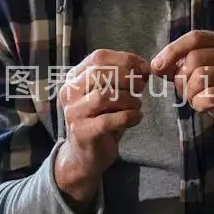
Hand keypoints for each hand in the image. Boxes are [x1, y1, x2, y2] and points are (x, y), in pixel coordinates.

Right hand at [52, 49, 148, 207]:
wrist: (85, 156)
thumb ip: (122, 80)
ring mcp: (73, 113)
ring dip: (128, 99)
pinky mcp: (81, 132)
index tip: (144, 68)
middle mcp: (69, 92)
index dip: (125, 59)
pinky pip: (108, 120)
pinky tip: (136, 118)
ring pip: (104, 96)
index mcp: (74, 78)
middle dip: (127, 77)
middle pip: (100, 73)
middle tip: (141, 87)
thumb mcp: (109, 96)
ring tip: (137, 105)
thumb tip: (144, 68)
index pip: (99, 57)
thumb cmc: (100, 121)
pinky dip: (128, 117)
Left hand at [151, 30, 213, 148]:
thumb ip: (180, 65)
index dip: (171, 51)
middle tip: (186, 91)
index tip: (156, 67)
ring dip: (189, 94)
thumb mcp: (200, 72)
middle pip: (194, 58)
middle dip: (181, 78)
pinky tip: (205, 108)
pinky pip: (209, 97)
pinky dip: (199, 105)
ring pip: (200, 77)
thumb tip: (156, 66)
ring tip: (196, 100)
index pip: (195, 37)